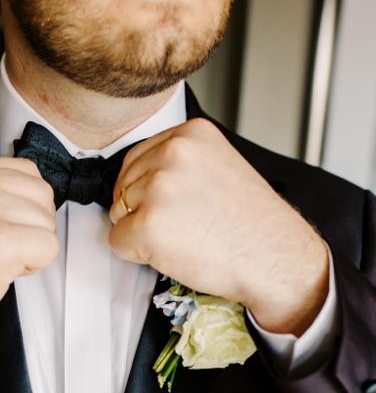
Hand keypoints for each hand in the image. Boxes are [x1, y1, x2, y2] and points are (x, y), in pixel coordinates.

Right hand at [0, 157, 57, 392]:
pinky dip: (33, 266)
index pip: (26, 171)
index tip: (1, 224)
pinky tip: (2, 271)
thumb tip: (29, 193)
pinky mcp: (2, 241)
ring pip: (48, 222)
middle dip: (32, 225)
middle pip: (42, 194)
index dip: (23, 204)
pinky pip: (49, 247)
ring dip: (31, 247)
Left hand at [108, 118, 328, 334]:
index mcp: (191, 133)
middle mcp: (173, 153)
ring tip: (184, 236)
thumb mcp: (219, 165)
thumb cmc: (250, 222)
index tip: (176, 202)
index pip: (136, 158)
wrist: (276, 259)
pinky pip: (117, 242)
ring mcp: (158, 188)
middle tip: (185, 223)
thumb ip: (179, 161)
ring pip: (119, 214)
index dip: (148, 188)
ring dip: (141, 231)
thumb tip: (137, 174)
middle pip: (124, 186)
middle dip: (143, 209)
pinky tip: (173, 252)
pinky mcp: (146, 225)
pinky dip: (137, 254)